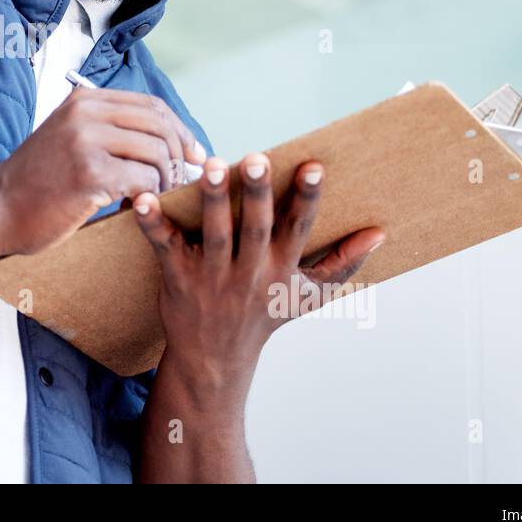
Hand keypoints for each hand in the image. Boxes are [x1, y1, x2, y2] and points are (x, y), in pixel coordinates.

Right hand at [0, 87, 206, 255]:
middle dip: (181, 155)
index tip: (194, 156)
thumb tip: (174, 142)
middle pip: (160, 124)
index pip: (151, 105)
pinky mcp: (89, 172)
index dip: (180, 130)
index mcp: (85, 99)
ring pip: (157, 152)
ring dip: (166, 180)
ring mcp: (86, 140)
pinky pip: (143, 180)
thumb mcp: (72, 139)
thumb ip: (111, 132)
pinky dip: (150, 196)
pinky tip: (136, 207)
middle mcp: (86, 112)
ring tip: (154, 197)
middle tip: (182, 181)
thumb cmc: (39, 184)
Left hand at [132, 152, 384, 385]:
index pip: (299, 229)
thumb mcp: (306, 295)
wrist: (214, 363)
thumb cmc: (262, 318)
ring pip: (214, 234)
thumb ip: (342, 263)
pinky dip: (152, 224)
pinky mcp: (178, 278)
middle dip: (257, 194)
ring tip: (210, 166)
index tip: (314, 167)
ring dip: (212, 201)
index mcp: (282, 270)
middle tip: (256, 158)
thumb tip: (379, 233)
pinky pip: (164, 247)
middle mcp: (250, 273)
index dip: (307, 199)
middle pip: (256, 228)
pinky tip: (142, 200)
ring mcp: (212, 277)